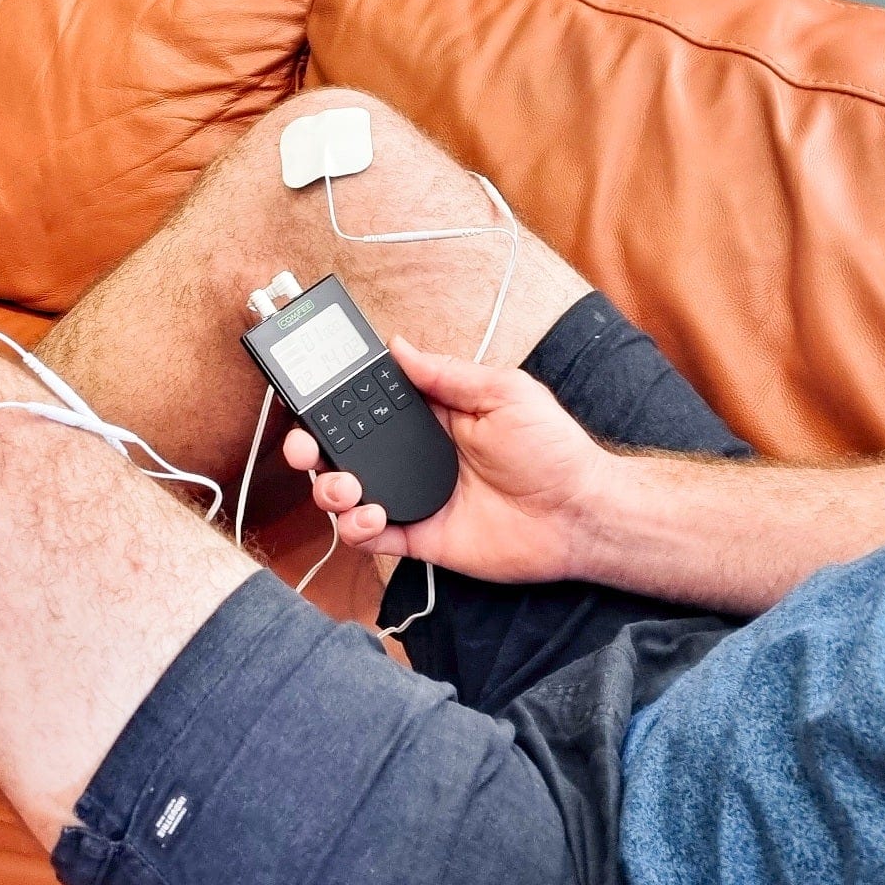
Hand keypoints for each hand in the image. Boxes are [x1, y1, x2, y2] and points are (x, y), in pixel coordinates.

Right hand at [282, 338, 614, 583]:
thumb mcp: (504, 392)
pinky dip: (358, 529)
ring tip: (346, 488)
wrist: (579, 514)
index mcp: (432, 416)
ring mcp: (414, 498)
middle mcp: (415, 456)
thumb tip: (399, 346)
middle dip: (312, 448)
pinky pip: (373, 537)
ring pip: (348, 495)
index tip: (311, 395)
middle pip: (344, 451)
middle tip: (305, 450)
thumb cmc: (554, 450)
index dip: (336, 401)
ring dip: (331, 491)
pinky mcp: (421, 538)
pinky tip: (371, 516)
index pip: (369, 404)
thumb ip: (447, 374)